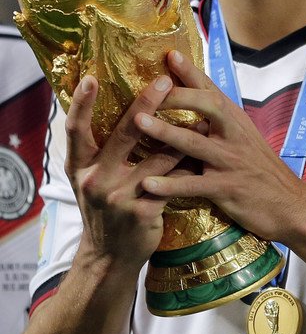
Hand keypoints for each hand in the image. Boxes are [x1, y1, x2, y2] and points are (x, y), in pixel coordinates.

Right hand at [64, 74, 186, 270]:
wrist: (110, 256)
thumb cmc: (103, 207)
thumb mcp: (90, 178)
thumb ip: (98, 148)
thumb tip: (115, 106)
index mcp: (79, 166)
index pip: (76, 129)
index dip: (81, 103)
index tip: (91, 77)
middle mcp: (95, 179)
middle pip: (124, 134)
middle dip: (145, 104)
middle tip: (164, 80)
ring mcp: (119, 197)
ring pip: (157, 156)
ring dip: (181, 134)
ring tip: (201, 113)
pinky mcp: (142, 212)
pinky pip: (172, 181)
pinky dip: (186, 166)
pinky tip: (202, 154)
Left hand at [135, 50, 305, 242]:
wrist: (289, 204)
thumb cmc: (261, 169)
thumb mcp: (245, 138)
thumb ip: (221, 121)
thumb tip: (197, 100)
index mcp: (236, 121)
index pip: (213, 90)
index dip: (192, 72)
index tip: (171, 55)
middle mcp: (234, 135)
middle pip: (208, 106)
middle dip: (177, 96)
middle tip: (149, 90)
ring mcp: (230, 161)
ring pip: (195, 143)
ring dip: (165, 132)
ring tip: (138, 122)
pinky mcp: (227, 189)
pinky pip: (194, 186)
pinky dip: (170, 185)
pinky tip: (147, 183)